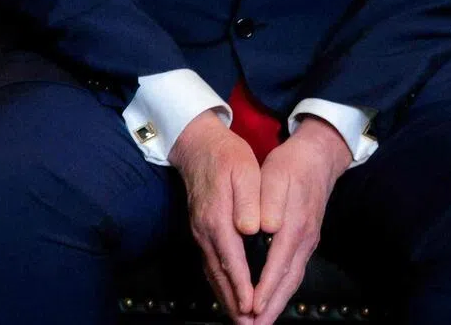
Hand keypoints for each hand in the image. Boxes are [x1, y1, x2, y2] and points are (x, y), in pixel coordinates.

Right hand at [168, 110, 261, 323]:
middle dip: (234, 302)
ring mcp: (200, 231)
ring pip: (212, 272)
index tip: (253, 307)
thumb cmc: (226, 155)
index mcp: (218, 217)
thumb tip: (253, 229)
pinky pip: (209, 263)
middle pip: (220, 274)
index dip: (243, 286)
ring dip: (226, 297)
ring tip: (240, 319)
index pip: (232, 259)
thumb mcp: (244, 169)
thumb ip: (249, 200)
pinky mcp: (200, 229)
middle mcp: (205, 230)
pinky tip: (227, 293)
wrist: (197, 143)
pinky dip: (219, 283)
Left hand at [251, 117, 352, 323]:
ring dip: (277, 303)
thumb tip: (267, 227)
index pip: (278, 264)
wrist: (317, 158)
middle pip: (287, 281)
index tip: (252, 307)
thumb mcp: (277, 174)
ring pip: (292, 279)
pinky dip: (283, 289)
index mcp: (294, 225)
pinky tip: (273, 298)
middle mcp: (304, 239)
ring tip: (261, 322)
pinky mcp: (307, 240)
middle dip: (271, 307)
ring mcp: (308, 242)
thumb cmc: (292, 165)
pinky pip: (294, 272)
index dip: (265, 288)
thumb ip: (271, 202)